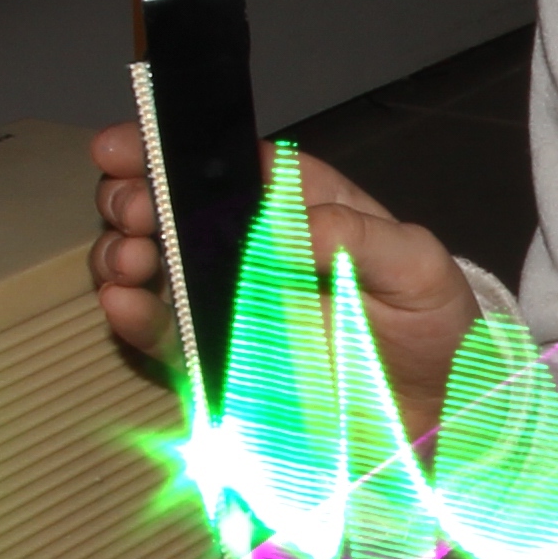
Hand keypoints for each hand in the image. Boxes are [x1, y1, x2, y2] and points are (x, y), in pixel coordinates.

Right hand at [88, 121, 480, 440]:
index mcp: (296, 203)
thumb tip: (290, 223)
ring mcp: (227, 300)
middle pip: (170, 202)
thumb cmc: (432, 325)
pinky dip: (132, 316)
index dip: (168, 145)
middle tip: (133, 210)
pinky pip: (162, 333)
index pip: (222, 160)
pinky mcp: (216, 357)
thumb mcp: (417, 267)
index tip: (127, 147)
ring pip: (151, 261)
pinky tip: (123, 303)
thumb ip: (359, 236)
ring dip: (122, 251)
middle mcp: (250, 244)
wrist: (435, 414)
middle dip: (134, 196)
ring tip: (129, 259)